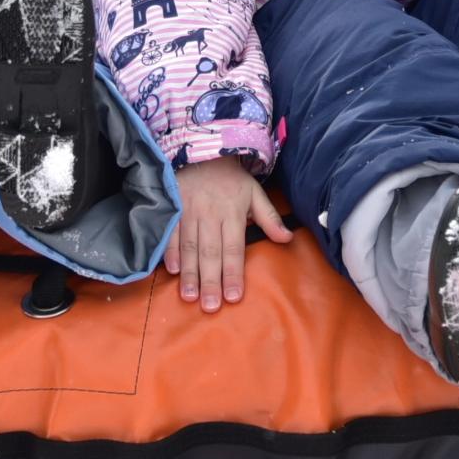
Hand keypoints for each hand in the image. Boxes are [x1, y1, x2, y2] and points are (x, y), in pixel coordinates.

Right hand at [168, 156, 293, 312]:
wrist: (203, 152)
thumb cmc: (231, 179)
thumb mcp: (255, 193)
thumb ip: (269, 218)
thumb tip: (287, 238)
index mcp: (233, 213)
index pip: (234, 249)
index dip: (234, 273)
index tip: (234, 297)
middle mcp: (211, 215)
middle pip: (211, 253)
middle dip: (211, 281)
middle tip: (211, 306)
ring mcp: (189, 212)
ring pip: (191, 247)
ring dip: (190, 274)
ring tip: (191, 297)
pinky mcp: (173, 208)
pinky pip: (171, 234)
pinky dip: (171, 252)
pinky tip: (173, 271)